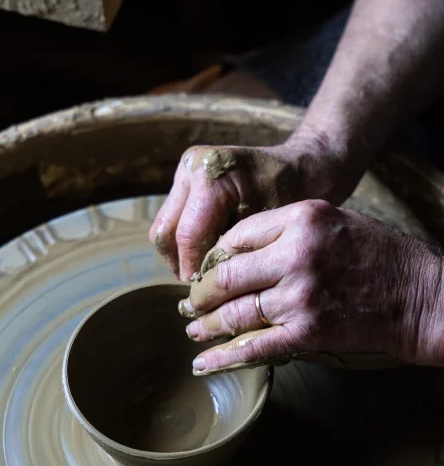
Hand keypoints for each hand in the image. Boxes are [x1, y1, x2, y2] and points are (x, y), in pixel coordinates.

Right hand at [149, 136, 354, 281]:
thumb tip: (212, 294)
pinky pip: (170, 223)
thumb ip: (239, 256)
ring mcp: (184, 171)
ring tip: (202, 278)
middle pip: (166, 233)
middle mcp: (194, 167)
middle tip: (203, 292)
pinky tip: (203, 262)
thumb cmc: (295, 201)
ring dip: (178, 259)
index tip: (207, 299)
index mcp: (214, 176)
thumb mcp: (271, 231)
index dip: (195, 271)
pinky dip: (182, 247)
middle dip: (182, 266)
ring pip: (162, 231)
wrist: (302, 168)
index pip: (189, 236)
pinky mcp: (181, 181)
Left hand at [180, 200, 443, 372]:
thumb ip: (288, 232)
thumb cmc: (382, 257)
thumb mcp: (335, 222)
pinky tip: (204, 362)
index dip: (214, 258)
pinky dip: (222, 358)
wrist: (423, 297)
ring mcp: (300, 295)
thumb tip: (239, 253)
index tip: (205, 271)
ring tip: (193, 330)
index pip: (236, 237)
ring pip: (234, 312)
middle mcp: (296, 254)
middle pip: (226, 276)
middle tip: (189, 304)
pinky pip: (252, 347)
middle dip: (200, 294)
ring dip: (206, 326)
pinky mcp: (307, 331)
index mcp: (302, 218)